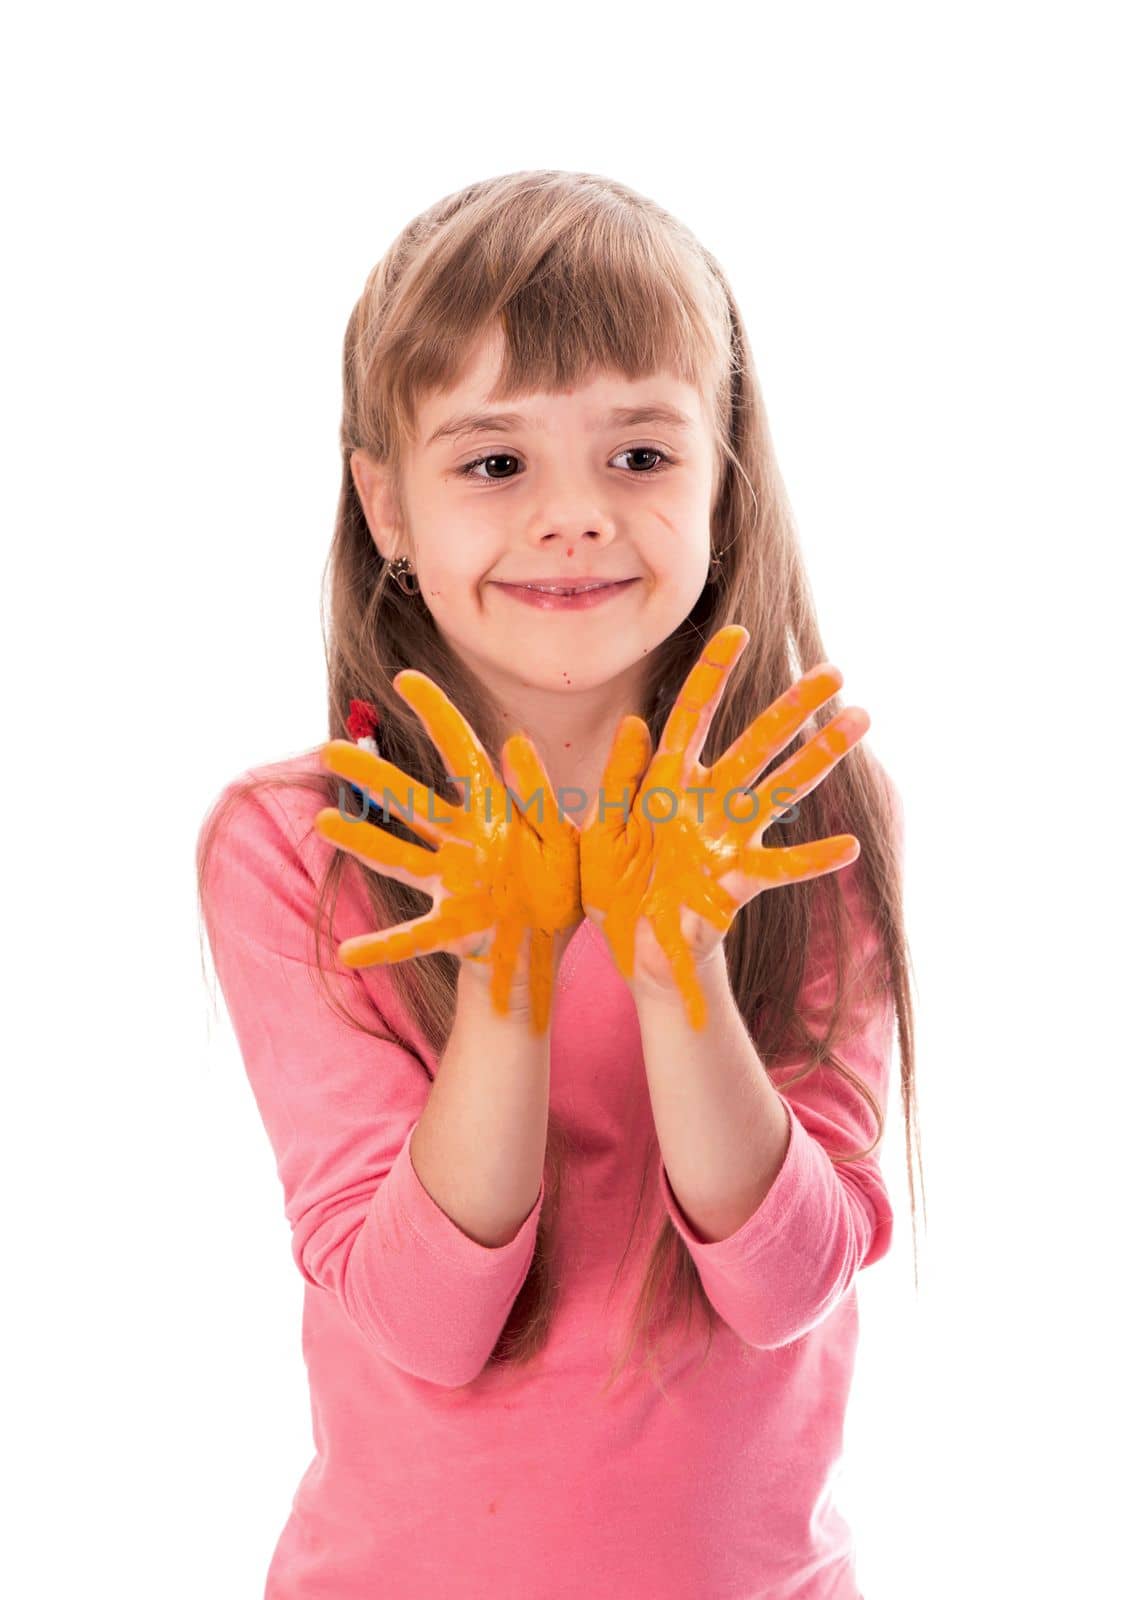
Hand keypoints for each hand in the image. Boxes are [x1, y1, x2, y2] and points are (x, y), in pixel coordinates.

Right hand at [314, 669, 581, 1033]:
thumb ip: (540, 796)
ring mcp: (450, 882)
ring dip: (362, 841)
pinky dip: (383, 947)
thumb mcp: (564, 836)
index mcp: (493, 812)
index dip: (435, 715)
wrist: (555, 941)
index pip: (461, 753)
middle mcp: (461, 842)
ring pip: (399, 857)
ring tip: (323, 823)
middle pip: (411, 801)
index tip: (405, 678)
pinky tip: (346, 952)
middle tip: (330, 751)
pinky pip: (413, 938)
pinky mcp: (451, 925)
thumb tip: (514, 742)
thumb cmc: (561, 883)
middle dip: (373, 778)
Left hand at [579, 624, 868, 1028]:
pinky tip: (849, 847)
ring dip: (821, 757)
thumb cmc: (614, 888)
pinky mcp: (736, 881)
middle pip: (756, 743)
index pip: (693, 717)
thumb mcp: (601, 831)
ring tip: (860, 721)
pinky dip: (812, 859)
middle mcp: (707, 802)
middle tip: (836, 671)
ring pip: (780, 788)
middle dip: (793, 707)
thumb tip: (635, 723)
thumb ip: (618, 781)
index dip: (713, 676)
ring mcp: (728, 838)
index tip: (737, 633)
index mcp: (668, 783)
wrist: (630, 951)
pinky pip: (778, 868)